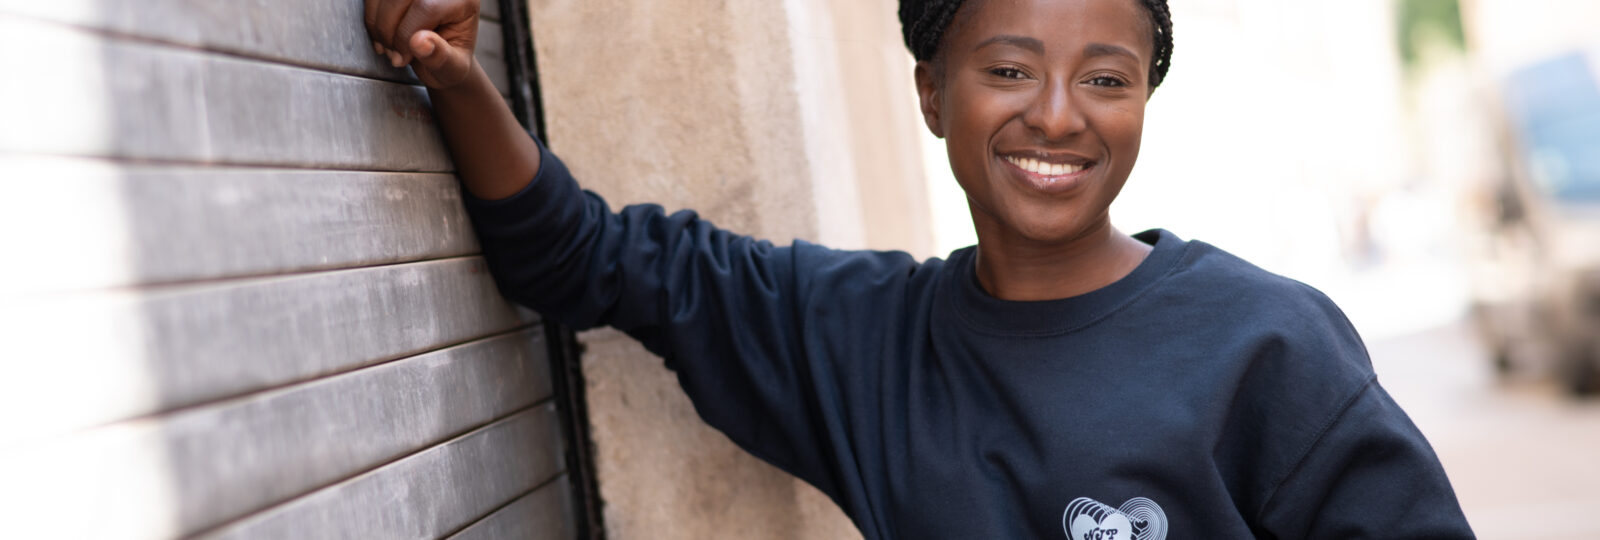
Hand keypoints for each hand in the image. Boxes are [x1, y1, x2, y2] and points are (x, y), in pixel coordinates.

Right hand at [364, 0, 480, 89]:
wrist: (440, 56)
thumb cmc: (450, 61)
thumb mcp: (453, 68)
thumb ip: (440, 57)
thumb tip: (420, 42)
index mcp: (462, 1)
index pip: (426, 7)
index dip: (407, 34)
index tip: (402, 57)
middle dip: (390, 30)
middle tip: (394, 54)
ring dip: (378, 24)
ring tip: (388, 47)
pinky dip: (371, 17)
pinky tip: (381, 35)